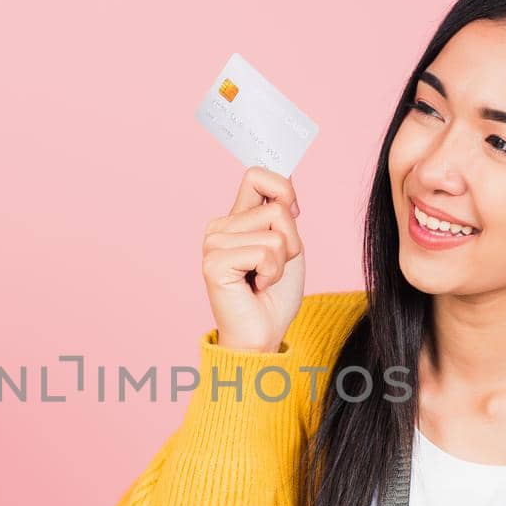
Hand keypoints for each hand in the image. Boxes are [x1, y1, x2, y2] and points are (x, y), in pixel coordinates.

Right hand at [201, 166, 305, 353]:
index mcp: (234, 219)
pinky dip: (271, 272)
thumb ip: (282, 210)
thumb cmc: (274, 295)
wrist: (264, 335)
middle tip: (273, 268)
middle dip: (291, 241)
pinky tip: (256, 286)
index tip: (293, 214)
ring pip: (275, 231)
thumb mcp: (288, 244)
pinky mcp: (214, 263)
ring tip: (264, 279)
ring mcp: (213, 244)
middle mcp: (219, 227)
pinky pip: (265, 251)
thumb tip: (285, 171)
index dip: (283, 188)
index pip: (256, 175)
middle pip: (277, 208)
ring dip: (282, 261)